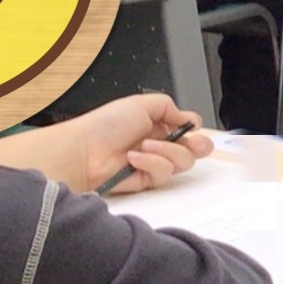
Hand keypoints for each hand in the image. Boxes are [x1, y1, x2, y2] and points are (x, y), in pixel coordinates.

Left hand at [79, 94, 211, 194]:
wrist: (83, 151)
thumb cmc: (106, 125)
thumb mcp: (140, 103)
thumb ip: (170, 107)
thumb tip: (190, 119)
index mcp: (157, 123)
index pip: (188, 129)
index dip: (194, 130)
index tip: (192, 128)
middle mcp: (159, 143)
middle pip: (194, 150)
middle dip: (199, 146)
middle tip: (194, 143)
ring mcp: (154, 162)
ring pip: (183, 162)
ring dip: (168, 151)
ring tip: (144, 146)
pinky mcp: (148, 180)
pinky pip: (164, 173)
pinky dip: (152, 163)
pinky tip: (134, 158)